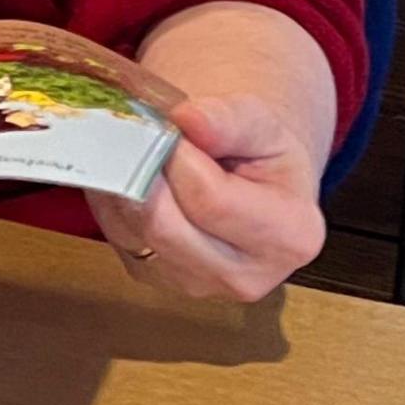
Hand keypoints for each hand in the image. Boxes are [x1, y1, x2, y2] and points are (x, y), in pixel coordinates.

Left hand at [86, 92, 325, 301]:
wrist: (252, 181)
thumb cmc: (262, 152)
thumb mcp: (262, 123)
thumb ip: (230, 119)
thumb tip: (188, 119)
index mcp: (289, 237)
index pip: (210, 199)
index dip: (180, 155)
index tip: (173, 123)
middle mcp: (244, 276)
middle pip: (163, 224)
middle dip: (144, 168)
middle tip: (144, 131)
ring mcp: (195, 285)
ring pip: (131, 228)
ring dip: (122, 181)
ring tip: (140, 149)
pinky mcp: (154, 279)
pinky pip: (117, 234)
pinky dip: (115, 197)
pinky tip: (133, 174)